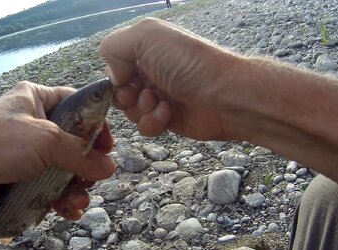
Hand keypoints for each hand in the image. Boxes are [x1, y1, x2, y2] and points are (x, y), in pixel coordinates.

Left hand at [0, 81, 115, 217]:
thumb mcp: (44, 140)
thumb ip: (80, 154)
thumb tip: (109, 168)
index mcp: (37, 98)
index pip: (77, 104)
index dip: (95, 124)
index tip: (107, 146)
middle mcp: (33, 121)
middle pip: (73, 141)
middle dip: (85, 165)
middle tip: (92, 180)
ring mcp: (26, 150)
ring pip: (62, 167)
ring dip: (74, 187)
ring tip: (78, 203)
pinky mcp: (19, 174)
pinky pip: (48, 184)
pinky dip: (59, 198)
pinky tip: (67, 211)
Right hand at [101, 18, 240, 139]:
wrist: (224, 95)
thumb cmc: (188, 62)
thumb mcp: (147, 36)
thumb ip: (114, 46)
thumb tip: (113, 76)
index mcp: (145, 48)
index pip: (113, 64)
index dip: (114, 74)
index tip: (125, 78)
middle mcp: (150, 71)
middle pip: (118, 90)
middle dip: (126, 94)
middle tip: (143, 92)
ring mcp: (158, 96)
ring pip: (128, 111)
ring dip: (141, 108)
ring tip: (162, 102)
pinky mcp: (165, 119)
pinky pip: (144, 126)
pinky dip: (152, 122)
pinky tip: (169, 114)